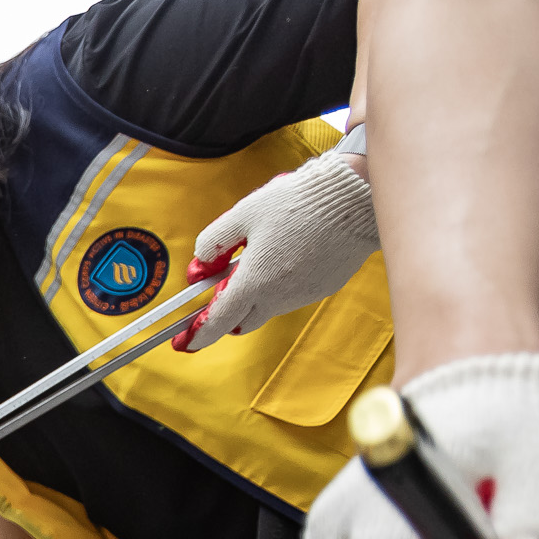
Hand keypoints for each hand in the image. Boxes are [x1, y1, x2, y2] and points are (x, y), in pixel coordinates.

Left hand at [175, 151, 375, 350]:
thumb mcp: (243, 213)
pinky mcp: (324, 288)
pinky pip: (294, 293)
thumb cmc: (298, 201)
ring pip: (269, 305)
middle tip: (225, 286)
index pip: (218, 322)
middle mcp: (278, 297)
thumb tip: (201, 266)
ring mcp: (304, 295)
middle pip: (243, 320)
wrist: (354, 196)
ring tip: (266, 251)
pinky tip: (291, 250)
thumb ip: (214, 241)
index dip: (197, 335)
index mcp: (254, 282)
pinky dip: (284, 281)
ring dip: (259, 291)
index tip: (184, 342)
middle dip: (229, 311)